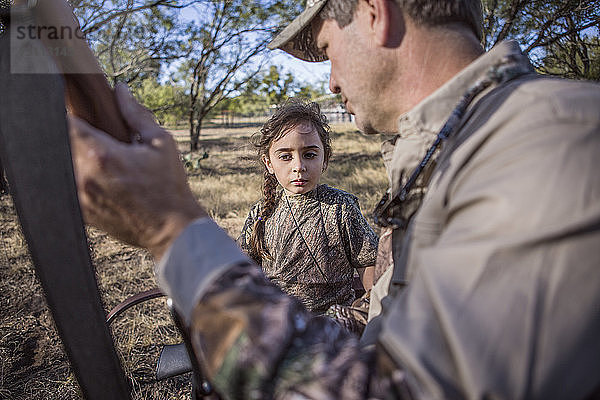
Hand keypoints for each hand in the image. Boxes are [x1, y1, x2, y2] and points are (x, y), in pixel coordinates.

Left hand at [69, 83, 206, 259]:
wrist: (172, 229)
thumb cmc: (169, 185)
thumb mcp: (160, 143)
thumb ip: (135, 114)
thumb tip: (120, 90)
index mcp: (102, 154)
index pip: (65, 122)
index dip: (69, 112)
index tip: (78, 110)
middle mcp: (83, 176)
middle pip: (57, 142)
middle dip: (70, 134)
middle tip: (90, 132)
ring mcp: (78, 196)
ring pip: (59, 164)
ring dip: (71, 155)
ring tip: (97, 157)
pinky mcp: (80, 212)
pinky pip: (65, 186)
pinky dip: (75, 176)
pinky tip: (98, 176)